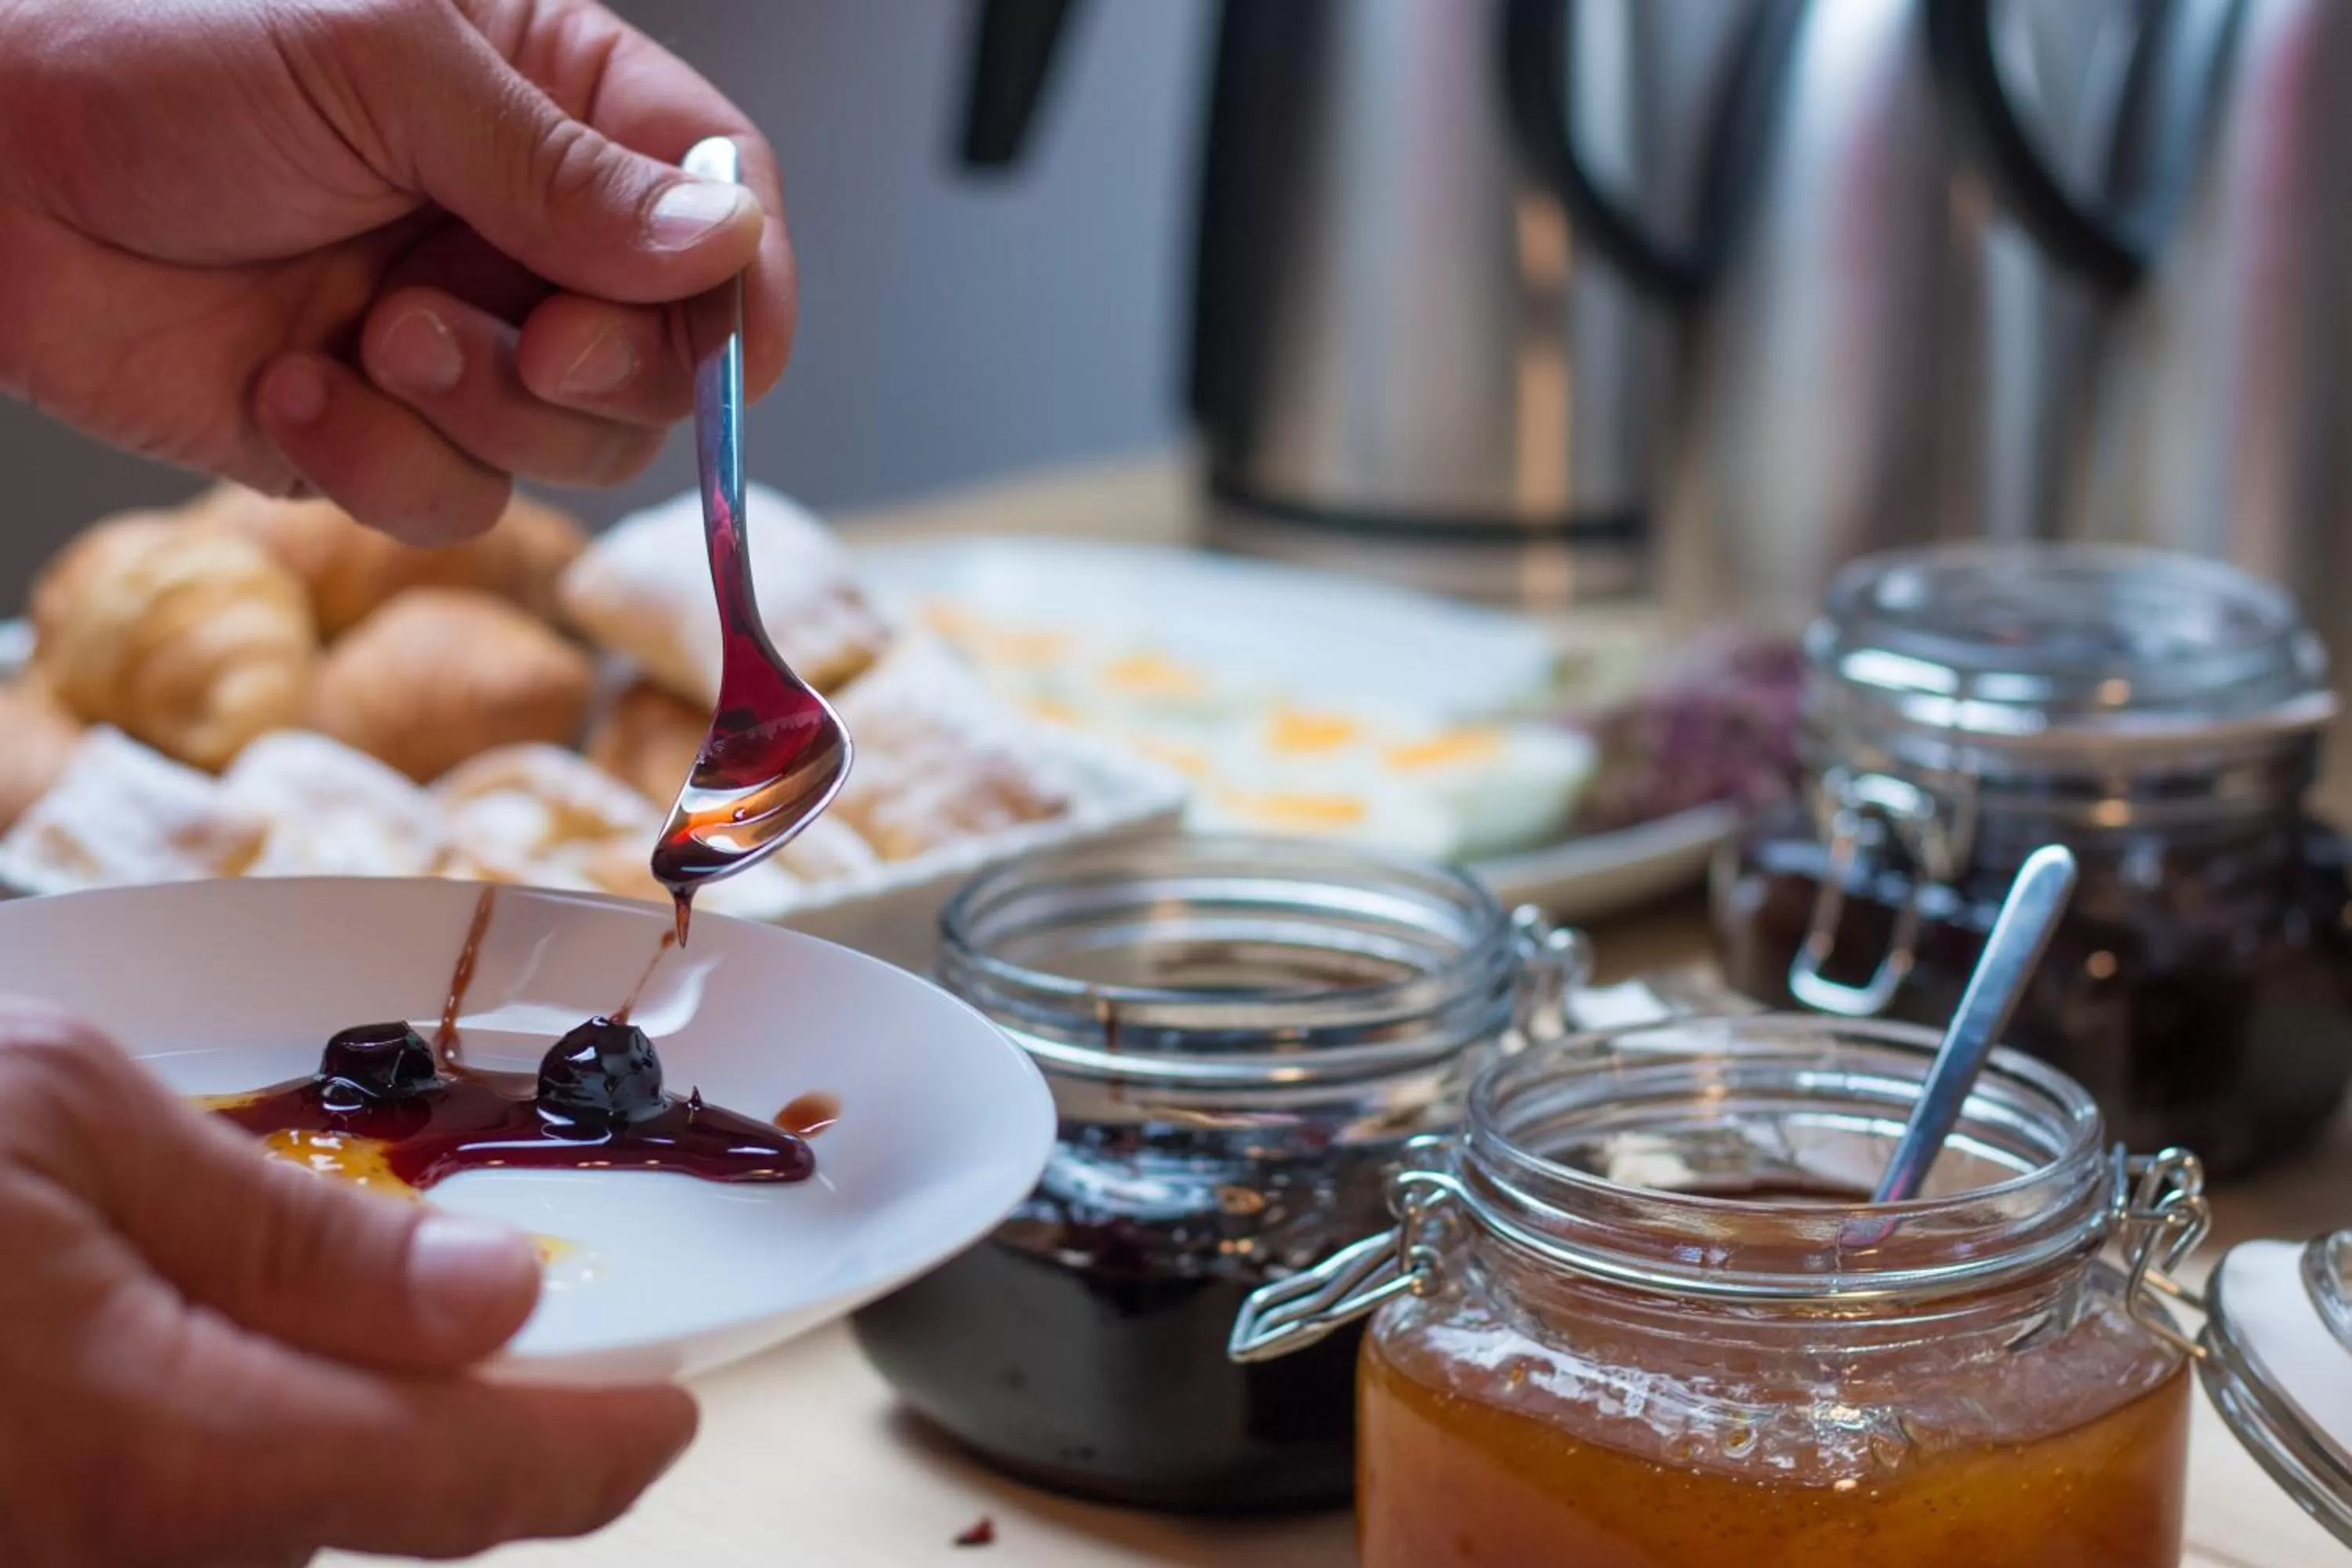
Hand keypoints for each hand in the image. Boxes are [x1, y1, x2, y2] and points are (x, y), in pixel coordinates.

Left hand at [0, 0, 794, 543]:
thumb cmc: (152, 55)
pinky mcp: (374, 434)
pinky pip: (453, 502)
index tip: (739, 357)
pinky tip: (288, 386)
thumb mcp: (387, 67)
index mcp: (549, 102)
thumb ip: (564, 170)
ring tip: (369, 338)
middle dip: (596, 366)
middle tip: (523, 339)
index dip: (744, 286)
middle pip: (663, 352)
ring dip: (478, 412)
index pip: (714, 199)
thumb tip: (719, 245)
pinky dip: (378, 464)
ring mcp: (454, 339)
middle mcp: (518, 232)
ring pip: (571, 446)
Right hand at [0, 1000, 696, 1565]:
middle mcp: (115, 1546)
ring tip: (361, 1286)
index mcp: (166, 1442)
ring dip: (335, 1414)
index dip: (590, 1450)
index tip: (673, 1411)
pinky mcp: (20, 1532)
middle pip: (374, 1499)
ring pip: (267, 1511)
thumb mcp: (75, 1120)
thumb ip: (296, 1231)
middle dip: (464, 1410)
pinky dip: (228, 1424)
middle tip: (517, 1304)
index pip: (456, 1478)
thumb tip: (495, 1296)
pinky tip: (203, 1326)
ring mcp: (53, 1552)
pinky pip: (165, 1508)